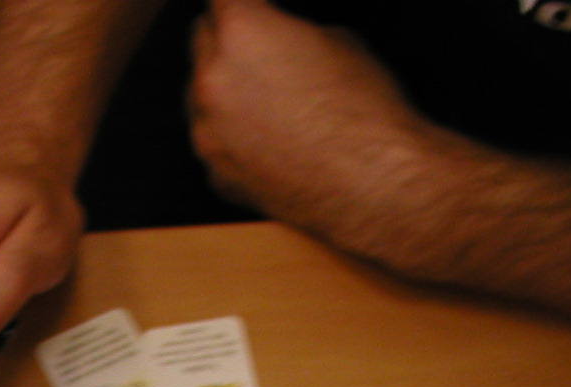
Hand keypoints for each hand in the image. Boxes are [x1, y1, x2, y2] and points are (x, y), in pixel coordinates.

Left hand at [187, 0, 455, 244]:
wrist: (370, 185)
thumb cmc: (362, 112)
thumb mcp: (335, 40)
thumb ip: (286, 33)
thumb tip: (274, 40)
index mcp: (241, 32)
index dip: (236, 1)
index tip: (243, 5)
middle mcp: (211, 80)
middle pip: (201, 38)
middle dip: (226, 35)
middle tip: (260, 44)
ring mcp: (206, 131)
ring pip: (200, 93)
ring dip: (225, 87)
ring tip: (272, 98)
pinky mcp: (214, 172)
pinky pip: (213, 139)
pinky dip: (231, 133)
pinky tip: (269, 137)